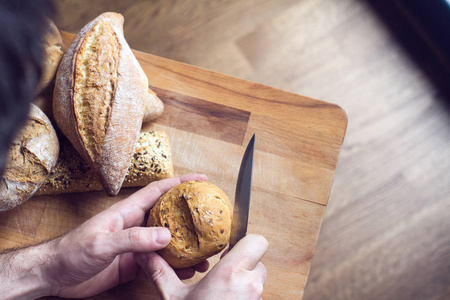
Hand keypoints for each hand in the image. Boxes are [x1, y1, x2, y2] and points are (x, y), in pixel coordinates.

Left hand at [40, 174, 208, 297]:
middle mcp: (134, 226)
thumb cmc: (70, 252)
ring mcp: (135, 246)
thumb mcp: (101, 243)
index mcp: (127, 212)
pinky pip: (159, 263)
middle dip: (190, 215)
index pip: (158, 191)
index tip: (201, 179)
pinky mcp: (133, 264)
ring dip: (185, 246)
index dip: (180, 182)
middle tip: (212, 219)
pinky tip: (185, 272)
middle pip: (169, 216)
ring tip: (205, 253)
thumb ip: (133, 239)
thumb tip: (166, 235)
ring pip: (167, 242)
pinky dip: (174, 267)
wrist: (54, 276)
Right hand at [135, 234, 268, 299]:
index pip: (257, 241)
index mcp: (230, 273)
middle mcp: (250, 285)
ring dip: (245, 281)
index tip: (228, 250)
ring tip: (223, 292)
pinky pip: (257, 296)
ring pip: (259, 280)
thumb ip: (161, 271)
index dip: (246, 241)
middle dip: (244, 263)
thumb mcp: (173, 298)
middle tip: (225, 272)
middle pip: (259, 260)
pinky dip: (245, 296)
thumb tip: (144, 254)